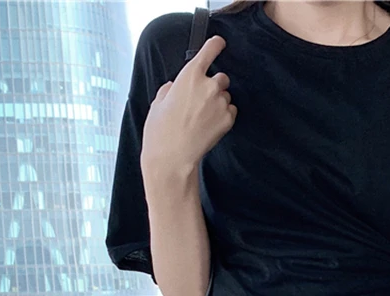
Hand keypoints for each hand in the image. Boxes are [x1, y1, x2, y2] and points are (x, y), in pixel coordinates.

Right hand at [140, 35, 236, 176]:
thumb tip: (174, 87)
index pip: (209, 51)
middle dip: (214, 85)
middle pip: (221, 77)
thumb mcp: (158, 103)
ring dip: (218, 102)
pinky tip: (210, 125)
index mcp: (189, 75)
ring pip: (226, 96)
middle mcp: (209, 86)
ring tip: (203, 118)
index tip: (220, 43)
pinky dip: (224, 115)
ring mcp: (220, 103)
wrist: (172, 157)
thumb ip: (170, 89)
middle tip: (202, 100)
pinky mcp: (228, 120)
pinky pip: (231, 111)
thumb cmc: (161, 131)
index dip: (216, 45)